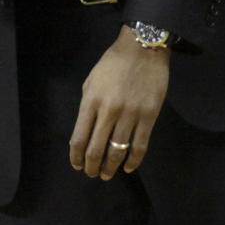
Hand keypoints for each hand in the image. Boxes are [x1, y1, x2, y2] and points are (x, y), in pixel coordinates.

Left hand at [69, 25, 168, 178]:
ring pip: (117, 151)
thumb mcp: (91, 80)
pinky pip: (140, 146)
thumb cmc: (113, 63)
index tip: (76, 165)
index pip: (79, 138)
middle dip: (91, 166)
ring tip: (107, 174)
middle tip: (91, 174)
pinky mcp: (148, 117)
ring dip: (110, 167)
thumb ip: (88, 105)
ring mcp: (130, 115)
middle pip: (96, 149)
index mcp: (91, 101)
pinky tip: (128, 168)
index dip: (76, 156)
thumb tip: (86, 129)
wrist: (142, 50)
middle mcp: (108, 111)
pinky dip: (133, 161)